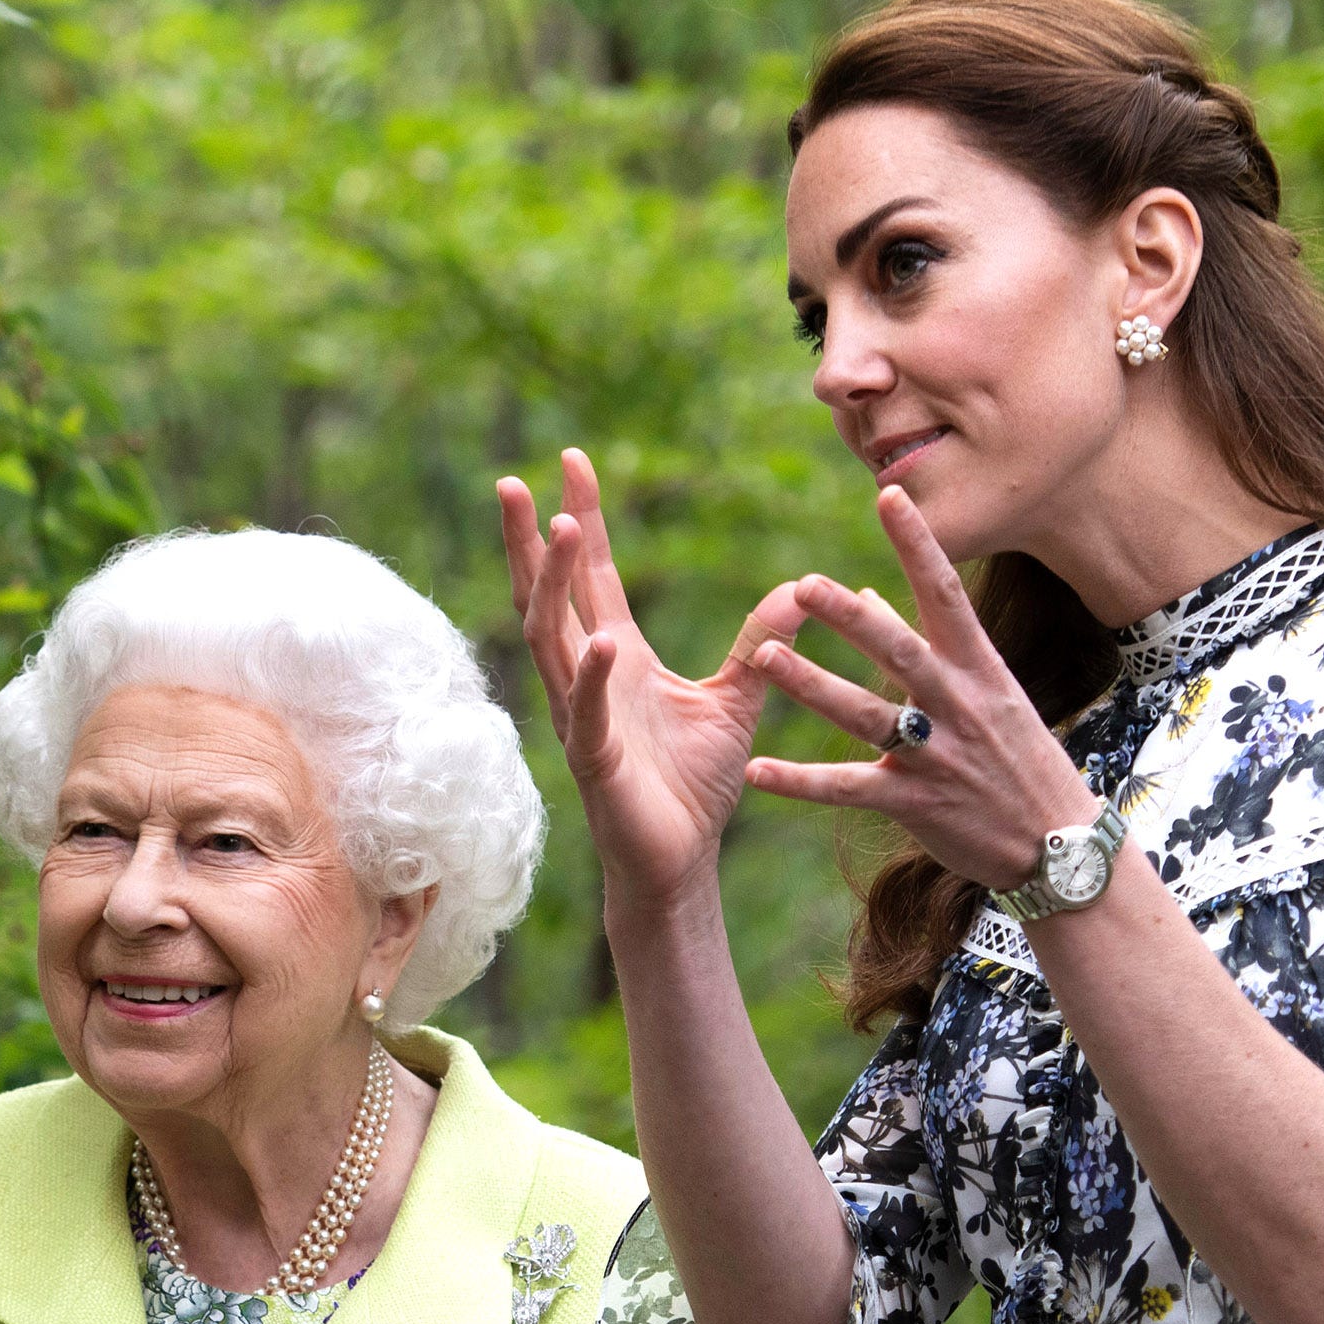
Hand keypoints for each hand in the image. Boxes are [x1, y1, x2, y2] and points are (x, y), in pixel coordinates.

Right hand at [497, 449, 801, 907]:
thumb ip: (760, 642)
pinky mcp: (596, 762)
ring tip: (560, 530)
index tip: (573, 460)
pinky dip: (591, 677)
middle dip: (534, 540)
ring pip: (553, 640)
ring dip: (553, 586)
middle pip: (550, 596)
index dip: (583, 518)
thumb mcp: (737, 699)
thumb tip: (804, 586)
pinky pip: (587, 712)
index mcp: (618, 658)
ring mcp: (584, 718)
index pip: (592, 577)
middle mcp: (590, 679)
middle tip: (520, 481)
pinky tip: (599, 641)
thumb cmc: (695, 786)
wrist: (681, 863)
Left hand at [742, 485, 1104, 887]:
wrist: (1060, 844)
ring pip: (866, 714)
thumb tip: (866, 595)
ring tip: (763, 656)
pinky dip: (799, 782)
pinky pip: (847, 789)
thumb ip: (923, 643)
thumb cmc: (1019, 759)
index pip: (946, 592)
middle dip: (850, 618)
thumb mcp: (988, 693)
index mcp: (980, 668)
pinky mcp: (916, 803)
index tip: (889, 495)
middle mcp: (958, 704)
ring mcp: (938, 754)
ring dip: (812, 685)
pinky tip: (756, 770)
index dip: (917, 543)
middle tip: (803, 585)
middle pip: (899, 650)